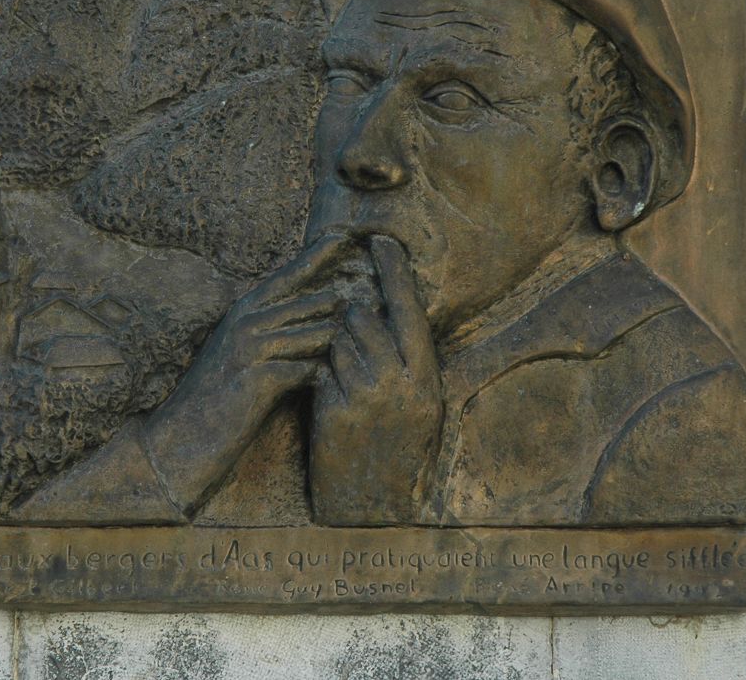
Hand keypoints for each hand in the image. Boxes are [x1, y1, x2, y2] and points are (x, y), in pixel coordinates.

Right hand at [142, 233, 356, 511]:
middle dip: (344, 302)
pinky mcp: (258, 378)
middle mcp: (246, 321)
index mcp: (243, 311)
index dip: (317, 253)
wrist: (179, 443)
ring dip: (342, 345)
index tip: (345, 231)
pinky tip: (339, 388)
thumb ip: (270, 331)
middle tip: (378, 293)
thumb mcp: (238, 355)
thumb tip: (317, 318)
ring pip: (316, 333)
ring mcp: (250, 348)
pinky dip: (326, 376)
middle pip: (310, 302)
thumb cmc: (216, 402)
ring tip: (371, 351)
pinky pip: (308, 369)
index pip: (288, 274)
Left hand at [310, 235, 442, 524]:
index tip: (380, 239)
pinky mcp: (333, 412)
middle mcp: (398, 383)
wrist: (375, 505)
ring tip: (343, 367)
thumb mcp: (423, 402)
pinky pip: (319, 369)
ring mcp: (364, 397)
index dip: (394, 271)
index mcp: (426, 376)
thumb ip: (411, 358)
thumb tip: (394, 309)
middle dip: (350, 314)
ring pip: (336, 340)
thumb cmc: (400, 446)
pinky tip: (327, 390)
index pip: (408, 308)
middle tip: (348, 321)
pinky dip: (320, 372)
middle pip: (363, 318)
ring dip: (332, 344)